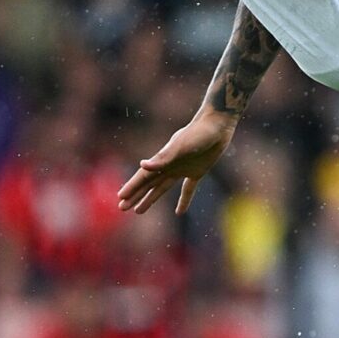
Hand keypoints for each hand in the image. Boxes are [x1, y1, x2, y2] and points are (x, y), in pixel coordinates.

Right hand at [117, 108, 237, 215]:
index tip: (120, 197)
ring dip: (151, 198)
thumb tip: (142, 165)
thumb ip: (163, 158)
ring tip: (138, 211)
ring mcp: (183, 169)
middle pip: (149, 184)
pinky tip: (179, 213)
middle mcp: (170, 165)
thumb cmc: (198, 133)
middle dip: (135, 195)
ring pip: (162, 187)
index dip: (132, 187)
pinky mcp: (197, 171)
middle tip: (122, 208)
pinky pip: (188, 189)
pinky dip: (184, 200)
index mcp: (163, 160)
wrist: (218, 124)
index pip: (144, 177)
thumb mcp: (180, 146)